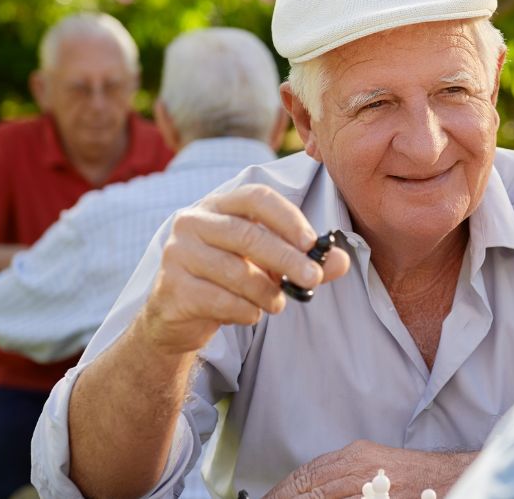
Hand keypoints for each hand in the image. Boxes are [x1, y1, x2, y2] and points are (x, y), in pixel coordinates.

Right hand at [138, 184, 350, 354]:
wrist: (176, 316)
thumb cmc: (228, 281)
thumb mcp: (269, 266)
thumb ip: (304, 261)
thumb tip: (341, 261)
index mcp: (218, 206)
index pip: (256, 197)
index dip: (287, 217)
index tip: (311, 242)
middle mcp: (192, 222)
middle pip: (247, 235)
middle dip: (286, 259)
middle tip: (313, 278)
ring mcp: (177, 253)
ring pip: (235, 271)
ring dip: (266, 292)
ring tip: (278, 304)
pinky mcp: (171, 287)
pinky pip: (219, 300)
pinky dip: (244, 311)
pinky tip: (250, 314)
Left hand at [264, 440, 475, 498]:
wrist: (453, 478)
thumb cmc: (415, 477)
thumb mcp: (375, 464)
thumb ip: (345, 474)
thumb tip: (312, 489)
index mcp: (356, 454)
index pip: (308, 472)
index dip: (283, 489)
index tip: (268, 498)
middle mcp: (360, 466)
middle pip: (310, 485)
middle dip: (284, 498)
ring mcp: (371, 486)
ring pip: (322, 497)